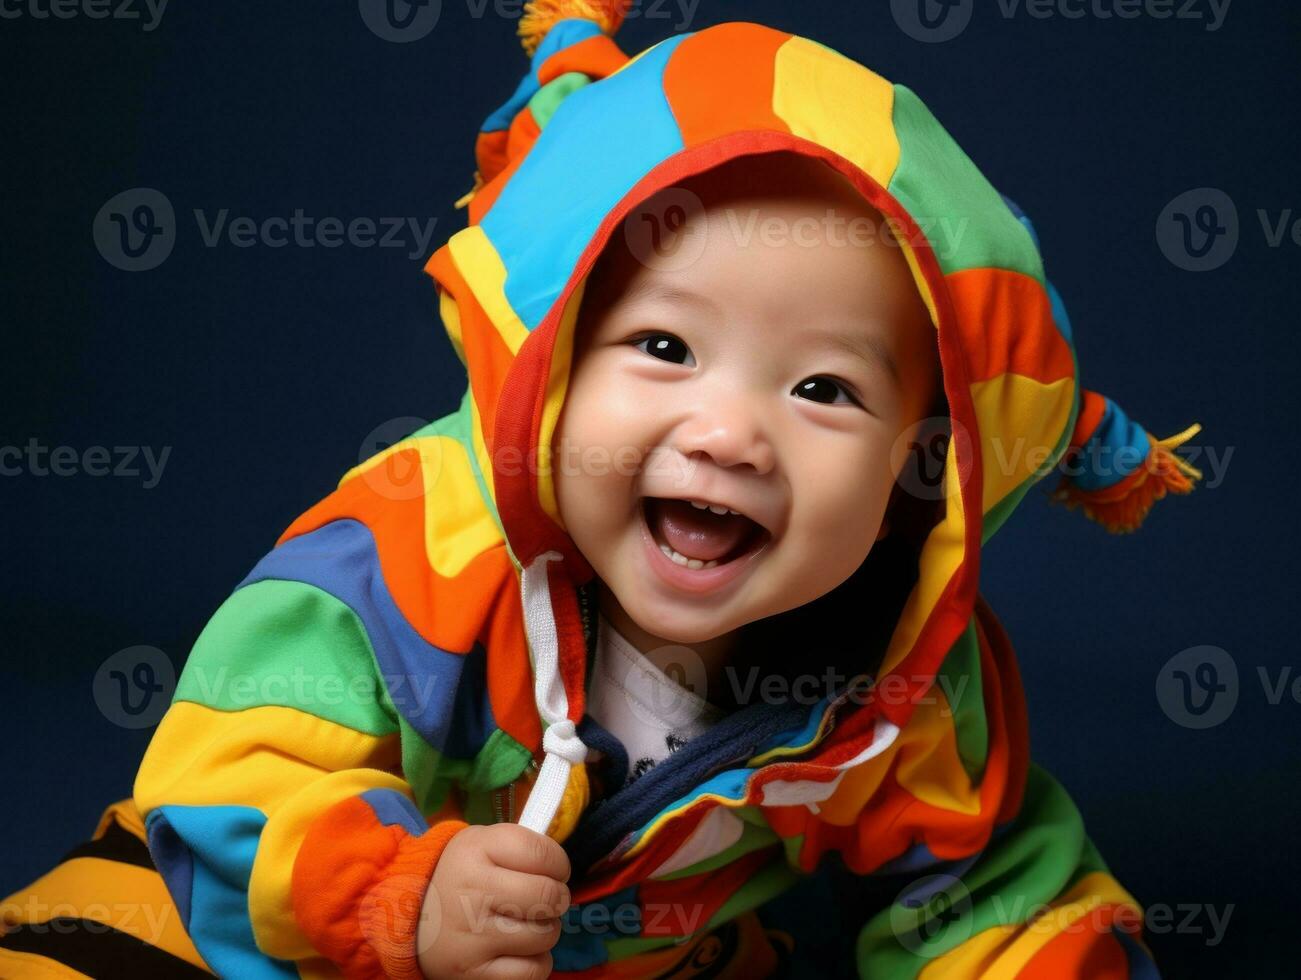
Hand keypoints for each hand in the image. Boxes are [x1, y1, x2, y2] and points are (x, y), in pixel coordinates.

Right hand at [417, 823, 570, 978]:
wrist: (408, 917)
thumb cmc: (460, 877)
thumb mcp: (481, 845)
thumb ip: (523, 848)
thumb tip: (563, 867)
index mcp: (476, 851)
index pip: (542, 853)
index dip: (558, 863)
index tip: (553, 871)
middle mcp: (472, 892)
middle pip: (548, 895)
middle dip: (557, 898)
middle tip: (545, 900)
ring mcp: (471, 937)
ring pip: (545, 934)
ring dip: (546, 930)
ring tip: (527, 924)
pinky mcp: (473, 974)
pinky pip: (532, 971)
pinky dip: (536, 962)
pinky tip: (521, 951)